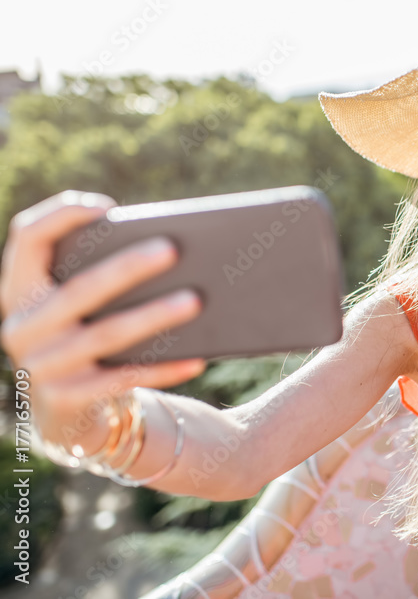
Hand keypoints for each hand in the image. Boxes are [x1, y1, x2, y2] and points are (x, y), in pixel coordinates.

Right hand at [0, 190, 205, 432]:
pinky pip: (123, 379)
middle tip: (172, 249)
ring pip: (105, 336)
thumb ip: (98, 274)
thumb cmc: (85, 335)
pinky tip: (197, 358)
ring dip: (153, 317)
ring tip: (195, 301)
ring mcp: (41, 366)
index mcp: (19, 290)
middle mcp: (21, 326)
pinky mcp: (66, 399)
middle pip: (77, 290)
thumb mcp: (77, 307)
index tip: (107, 207)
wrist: (66, 410)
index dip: (61, 217)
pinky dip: (162, 368)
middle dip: (126, 268)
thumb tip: (168, 248)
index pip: (26, 239)